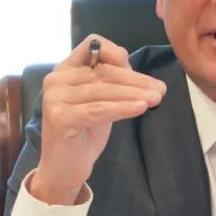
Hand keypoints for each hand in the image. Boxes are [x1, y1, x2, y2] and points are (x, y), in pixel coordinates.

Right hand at [30, 35, 165, 204]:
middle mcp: (56, 79)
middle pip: (103, 70)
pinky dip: (122, 108)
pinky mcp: (60, 117)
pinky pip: (98, 109)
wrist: (64, 169)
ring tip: (156, 99)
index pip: (93, 45)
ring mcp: (55, 97)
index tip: (140, 73)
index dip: (117, 54)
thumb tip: (138, 72)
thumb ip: (112, 83)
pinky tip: (140, 108)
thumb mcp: (102, 102)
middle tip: (161, 90)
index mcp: (65, 69)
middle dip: (136, 80)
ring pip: (102, 90)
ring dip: (134, 94)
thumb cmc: (85, 134)